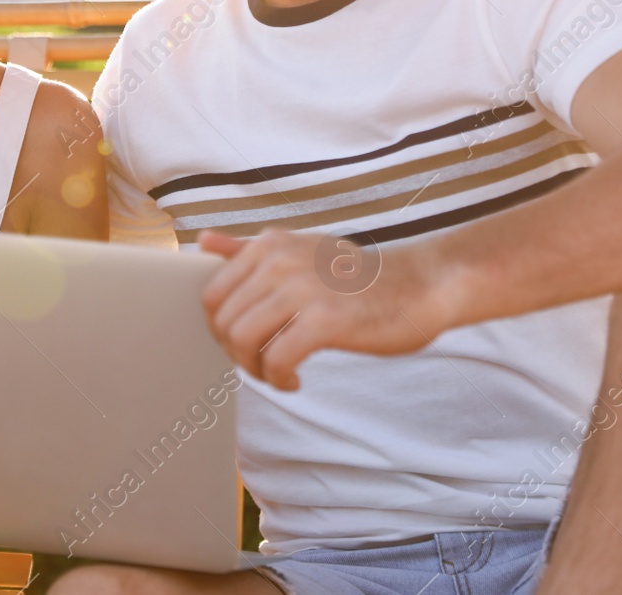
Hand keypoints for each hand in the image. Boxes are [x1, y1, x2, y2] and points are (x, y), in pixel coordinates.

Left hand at [198, 229, 458, 390]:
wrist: (419, 286)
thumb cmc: (356, 276)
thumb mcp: (300, 250)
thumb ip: (247, 249)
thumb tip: (201, 241)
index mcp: (269, 243)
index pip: (212, 295)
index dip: (221, 328)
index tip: (246, 341)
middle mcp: (279, 260)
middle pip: (223, 322)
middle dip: (236, 352)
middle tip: (262, 363)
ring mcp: (302, 288)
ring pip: (242, 341)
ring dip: (254, 369)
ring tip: (277, 373)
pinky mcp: (325, 320)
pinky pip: (275, 360)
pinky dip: (278, 379)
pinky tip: (295, 381)